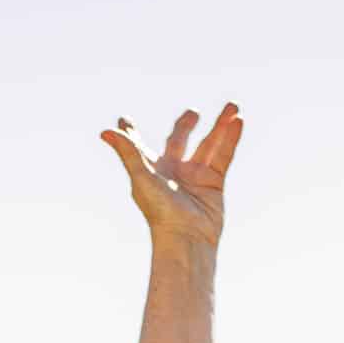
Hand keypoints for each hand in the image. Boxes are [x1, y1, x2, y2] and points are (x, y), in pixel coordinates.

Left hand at [99, 103, 242, 244]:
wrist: (187, 238)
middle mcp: (173, 171)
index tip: (124, 120)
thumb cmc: (160, 211)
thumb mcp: (142, 177)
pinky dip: (230, 139)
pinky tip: (238, 121)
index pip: (138, 146)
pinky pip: (224, 155)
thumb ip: (128, 151)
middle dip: (186, 125)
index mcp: (151, 170)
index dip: (131, 133)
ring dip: (220, 125)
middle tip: (193, 113)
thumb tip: (105, 131)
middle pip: (179, 140)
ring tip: (234, 104)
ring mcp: (195, 176)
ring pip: (209, 144)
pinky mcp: (214, 183)